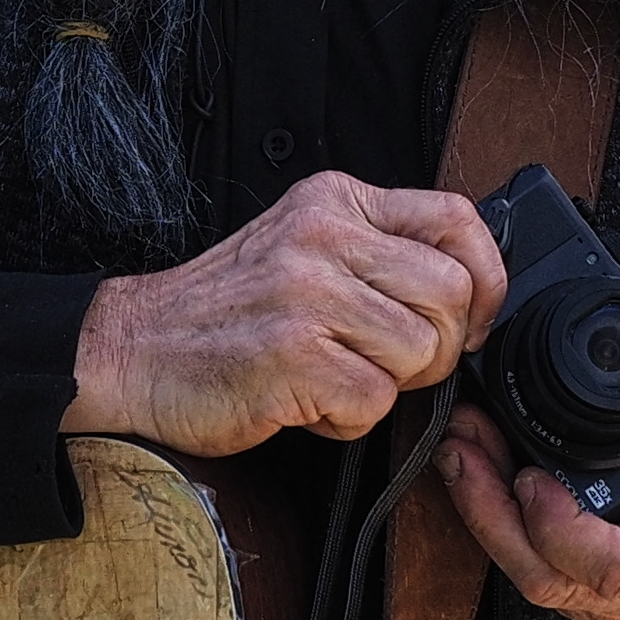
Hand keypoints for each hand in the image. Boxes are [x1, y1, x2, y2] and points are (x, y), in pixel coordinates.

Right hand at [66, 171, 507, 456]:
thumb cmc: (223, 311)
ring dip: (386, 385)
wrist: (132, 349)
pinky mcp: (293, 355)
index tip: (470, 317)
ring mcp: (307, 293)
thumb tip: (470, 289)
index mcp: (333, 200)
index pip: (456, 217)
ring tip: (333, 377)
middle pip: (451, 293)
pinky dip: (346, 419)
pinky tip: (305, 401)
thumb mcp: (302, 246)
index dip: (486, 277)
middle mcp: (323, 235)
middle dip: (435, 347)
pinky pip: (375, 402)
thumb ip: (376, 251)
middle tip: (385, 362)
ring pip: (421, 352)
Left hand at [436, 258, 619, 619]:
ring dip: (486, 515)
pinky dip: (501, 526)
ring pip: (535, 581)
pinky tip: (481, 472)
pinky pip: (536, 573)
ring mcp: (618, 606)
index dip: (563, 529)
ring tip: (462, 444)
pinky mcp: (592, 600)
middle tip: (465, 441)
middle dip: (493, 513)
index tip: (530, 474)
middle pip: (554, 578)